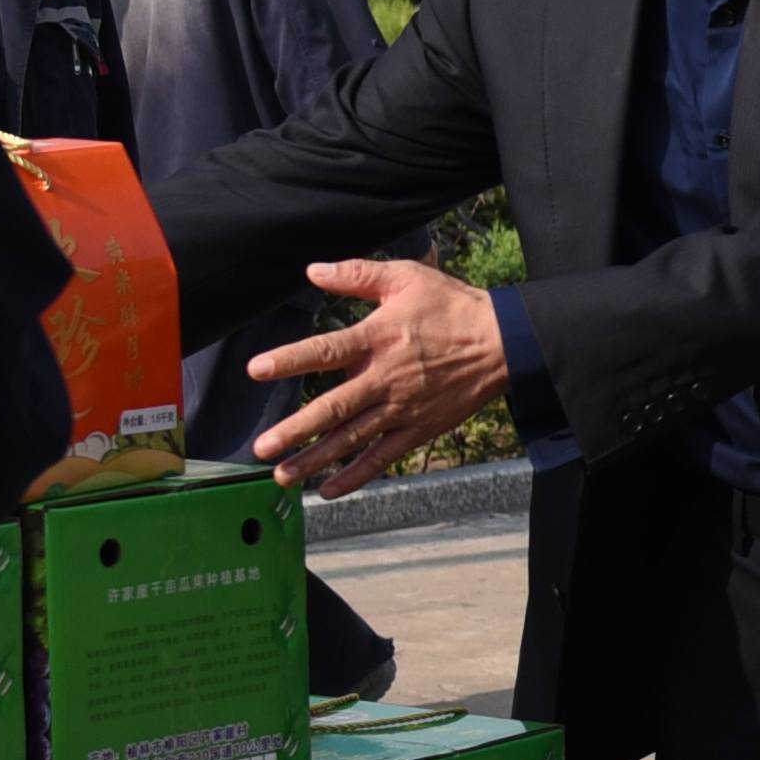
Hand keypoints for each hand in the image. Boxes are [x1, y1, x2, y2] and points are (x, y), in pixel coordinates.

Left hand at [241, 260, 512, 491]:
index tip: (257, 370)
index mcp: (378, 338)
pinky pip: (382, 457)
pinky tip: (329, 490)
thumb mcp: (407, 278)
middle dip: (295, 430)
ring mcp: (401, 409)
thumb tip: (313, 270)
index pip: (325, 351)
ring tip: (282, 476)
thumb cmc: (451, 306)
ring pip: (351, 439)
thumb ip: (357, 274)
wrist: (503, 343)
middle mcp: (385, 378)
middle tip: (261, 447)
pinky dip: (356, 475)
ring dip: (315, 460)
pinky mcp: (417, 429)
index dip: (290, 360)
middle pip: (333, 408)